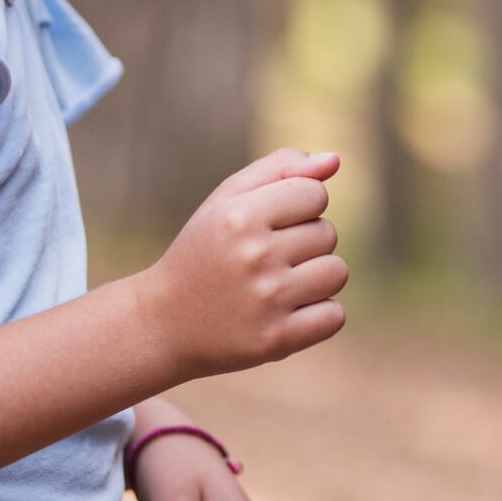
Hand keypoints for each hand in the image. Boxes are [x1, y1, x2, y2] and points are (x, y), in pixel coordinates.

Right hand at [143, 148, 347, 377]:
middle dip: (305, 242)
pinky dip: (319, 314)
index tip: (269, 223)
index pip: (315, 194)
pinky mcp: (276, 340)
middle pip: (328, 233)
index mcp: (240, 216)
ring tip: (279, 284)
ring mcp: (267, 301)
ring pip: (336, 273)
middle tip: (265, 259)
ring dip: (316, 278)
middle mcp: (255, 256)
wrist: (164, 322)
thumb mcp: (227, 199)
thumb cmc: (205, 251)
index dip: (298, 207)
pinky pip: (334, 316)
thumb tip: (335, 160)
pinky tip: (287, 312)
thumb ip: (280, 169)